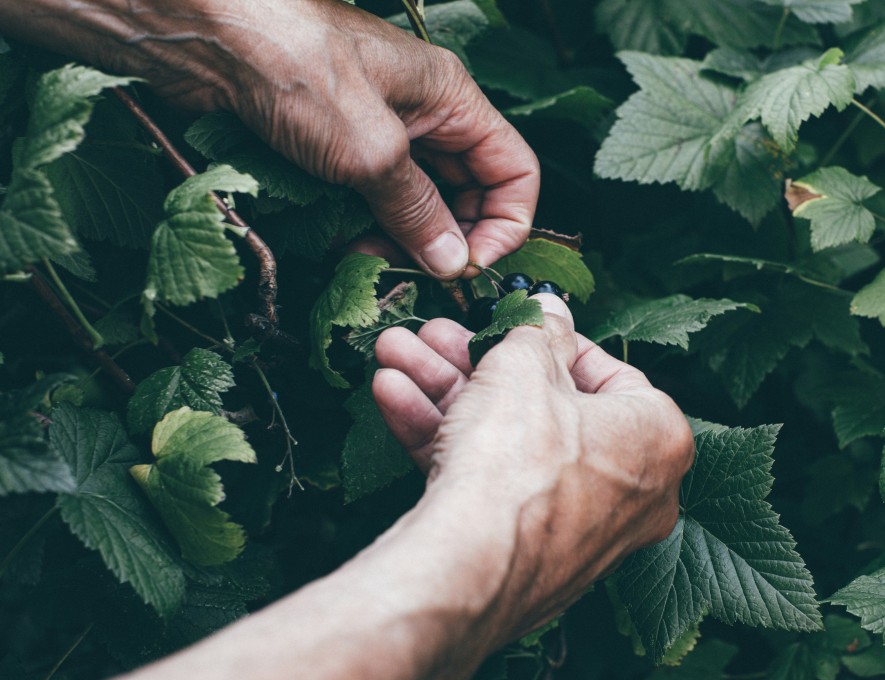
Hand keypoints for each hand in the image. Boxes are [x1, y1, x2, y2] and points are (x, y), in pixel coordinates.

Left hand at [1, 0, 538, 277]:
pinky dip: (368, 229)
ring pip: (419, 202)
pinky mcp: (339, 148)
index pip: (514, 170)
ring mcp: (381, 132)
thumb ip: (417, 208)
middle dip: (449, 239)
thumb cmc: (292, 65)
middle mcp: (425, 115)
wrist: (203, 35)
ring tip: (370, 259)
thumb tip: (451, 260)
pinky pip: (374, 200)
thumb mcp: (369, 148)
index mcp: (451, 98)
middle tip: (415, 272)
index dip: (505, 223)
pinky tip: (344, 245)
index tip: (470, 265)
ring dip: (404, 240)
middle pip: (469, 192)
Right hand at [372, 295, 694, 640]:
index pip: (611, 374)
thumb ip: (538, 330)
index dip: (552, 341)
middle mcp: (631, 491)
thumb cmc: (518, 458)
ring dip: (446, 394)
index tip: (514, 325)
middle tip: (436, 335)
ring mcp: (578, 530)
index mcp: (657, 438)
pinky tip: (393, 398)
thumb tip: (549, 312)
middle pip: (545, 408)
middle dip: (476, 364)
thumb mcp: (524, 365)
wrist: (471, 565)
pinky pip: (491, 484)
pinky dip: (445, 442)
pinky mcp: (527, 555)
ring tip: (396, 355)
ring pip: (507, 444)